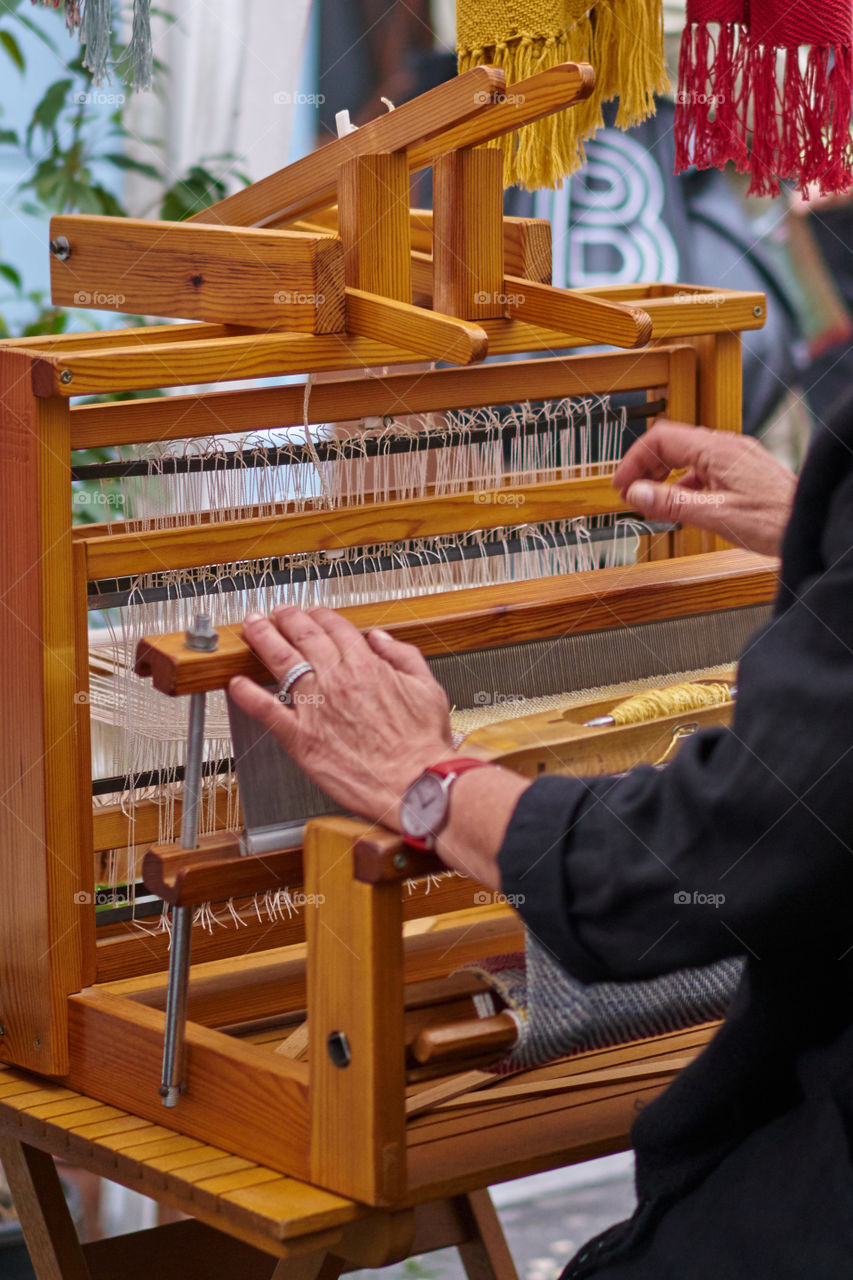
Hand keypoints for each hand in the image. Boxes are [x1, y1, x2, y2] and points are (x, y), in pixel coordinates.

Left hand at [228, 607, 452, 830]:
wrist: (416, 782)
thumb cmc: (423, 744)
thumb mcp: (427, 688)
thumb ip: (403, 657)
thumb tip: (383, 639)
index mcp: (366, 666)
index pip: (336, 628)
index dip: (320, 616)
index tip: (313, 613)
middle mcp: (336, 680)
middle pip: (303, 636)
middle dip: (286, 618)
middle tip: (276, 612)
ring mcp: (315, 707)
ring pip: (281, 661)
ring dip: (262, 639)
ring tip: (251, 628)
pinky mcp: (301, 737)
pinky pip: (267, 710)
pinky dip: (248, 695)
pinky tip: (237, 684)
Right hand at [613, 420, 795, 556]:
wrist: (810, 524)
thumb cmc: (774, 520)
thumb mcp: (713, 515)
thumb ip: (671, 502)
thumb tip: (635, 493)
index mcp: (717, 450)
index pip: (661, 438)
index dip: (635, 460)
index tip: (622, 484)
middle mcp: (726, 447)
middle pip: (672, 445)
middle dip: (646, 468)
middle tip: (632, 494)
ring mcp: (735, 458)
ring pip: (687, 458)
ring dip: (665, 477)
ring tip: (654, 503)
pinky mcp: (742, 471)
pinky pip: (704, 470)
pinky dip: (685, 485)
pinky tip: (683, 506)